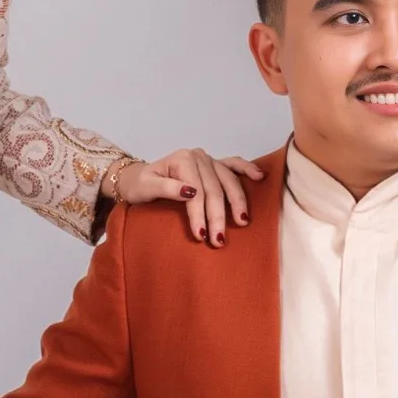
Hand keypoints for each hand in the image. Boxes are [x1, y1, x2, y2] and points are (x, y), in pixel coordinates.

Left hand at [116, 150, 265, 246]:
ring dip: (237, 202)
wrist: (138, 179)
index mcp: (183, 159)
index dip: (199, 214)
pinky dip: (248, 170)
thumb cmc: (140, 185)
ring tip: (242, 222)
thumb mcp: (146, 187)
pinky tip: (260, 177)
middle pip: (214, 189)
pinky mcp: (215, 165)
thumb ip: (166, 188)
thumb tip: (190, 192)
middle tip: (218, 240)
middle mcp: (198, 156)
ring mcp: (209, 160)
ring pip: (228, 181)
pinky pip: (235, 165)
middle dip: (217, 216)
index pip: (196, 191)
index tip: (201, 235)